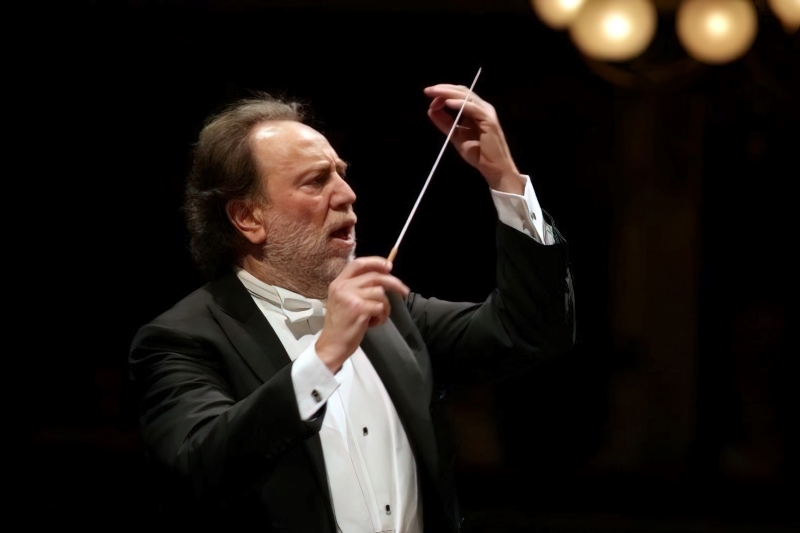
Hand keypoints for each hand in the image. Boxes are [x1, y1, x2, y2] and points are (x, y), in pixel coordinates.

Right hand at [315, 257, 409, 372]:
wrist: (332, 344)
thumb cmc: (341, 324)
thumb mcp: (344, 300)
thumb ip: (358, 287)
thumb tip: (383, 276)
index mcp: (338, 283)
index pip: (358, 263)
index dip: (375, 262)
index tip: (389, 265)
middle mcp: (343, 287)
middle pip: (375, 276)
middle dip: (394, 283)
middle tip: (404, 291)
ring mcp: (351, 297)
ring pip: (380, 293)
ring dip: (385, 306)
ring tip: (377, 317)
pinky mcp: (359, 309)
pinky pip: (381, 307)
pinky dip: (381, 316)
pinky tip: (372, 323)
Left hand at [424, 84, 523, 194]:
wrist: (493, 168)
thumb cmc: (478, 153)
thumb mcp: (455, 135)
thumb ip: (445, 123)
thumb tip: (431, 110)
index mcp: (475, 110)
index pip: (459, 94)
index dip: (444, 91)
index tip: (429, 94)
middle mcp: (482, 108)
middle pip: (462, 92)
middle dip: (444, 89)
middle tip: (428, 90)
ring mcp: (486, 113)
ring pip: (467, 97)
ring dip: (449, 93)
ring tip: (435, 93)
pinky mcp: (488, 121)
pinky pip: (473, 109)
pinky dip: (460, 104)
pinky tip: (448, 103)